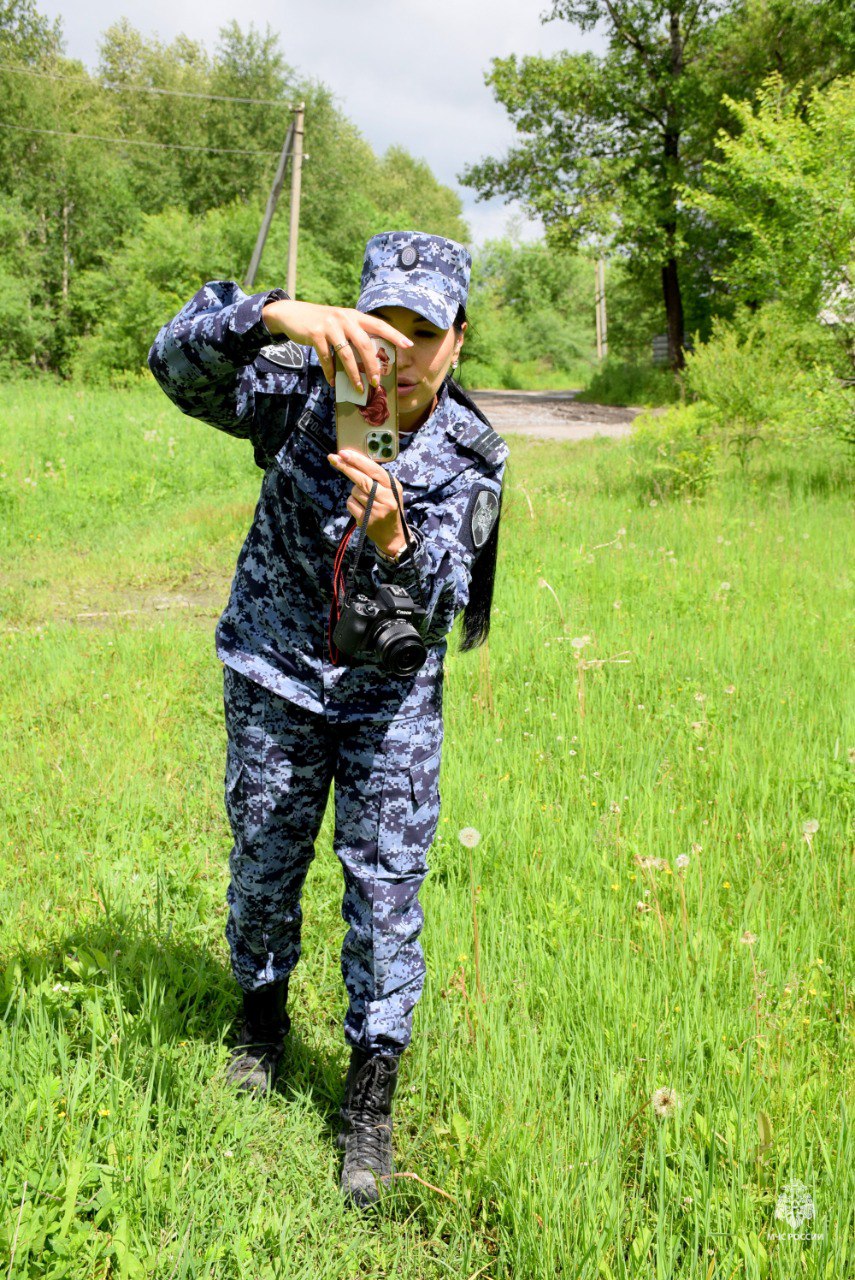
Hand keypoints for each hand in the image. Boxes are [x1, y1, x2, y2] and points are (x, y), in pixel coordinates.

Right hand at [261, 299, 412, 392]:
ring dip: (354, 375)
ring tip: (359, 388)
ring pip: (347, 355)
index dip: (394, 335)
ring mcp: (330, 326)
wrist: (292, 313)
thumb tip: (369, 359)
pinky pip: (326, 358)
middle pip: (365, 344)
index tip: (408, 345)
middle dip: (373, 366)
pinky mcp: (316, 334)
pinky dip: (330, 373)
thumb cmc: (321, 322)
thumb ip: (354, 334)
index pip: (379, 325)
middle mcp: (345, 318)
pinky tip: (333, 382)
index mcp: (354, 316)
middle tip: (377, 382)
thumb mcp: (340, 322)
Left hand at [327, 449, 408, 556]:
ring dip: (354, 493)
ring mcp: (377, 509)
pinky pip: (350, 504)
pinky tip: (361, 509)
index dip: (357, 460)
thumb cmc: (388, 507)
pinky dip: (352, 504)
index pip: (374, 470)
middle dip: (346, 467)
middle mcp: (387, 497)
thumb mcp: (389, 491)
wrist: (393, 535)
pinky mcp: (367, 520)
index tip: (343, 453)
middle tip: (333, 458)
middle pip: (361, 479)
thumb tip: (353, 460)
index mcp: (393, 486)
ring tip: (365, 501)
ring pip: (354, 492)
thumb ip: (377, 478)